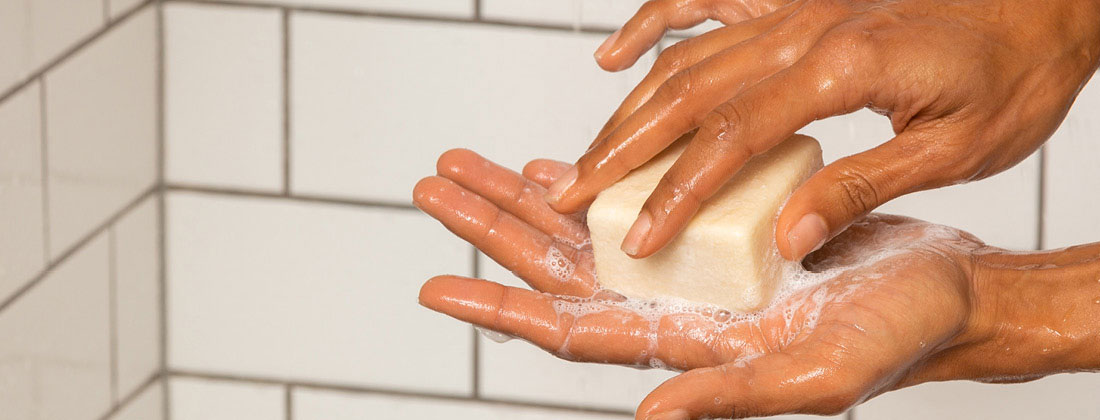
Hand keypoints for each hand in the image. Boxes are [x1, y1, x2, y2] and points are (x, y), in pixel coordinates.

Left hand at [413, 150, 996, 418]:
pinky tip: (554, 170)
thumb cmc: (894, 341)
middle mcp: (669, 308)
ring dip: (523, 199)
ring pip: (583, 231)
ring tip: (466, 165)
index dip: (500, 308)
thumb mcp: (818, 376)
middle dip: (491, 229)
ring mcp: (685, 269)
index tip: (436, 287)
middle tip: (432, 187)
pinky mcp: (711, 233)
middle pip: (555, 269)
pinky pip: (632, 205)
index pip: (568, 328)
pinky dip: (591, 186)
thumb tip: (649, 419)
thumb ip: (729, 397)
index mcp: (682, 346)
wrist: (942, 294)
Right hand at [546, 0, 1099, 261]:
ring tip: (587, 155)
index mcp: (842, 68)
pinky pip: (704, 3)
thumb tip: (788, 236)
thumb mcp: (956, 145)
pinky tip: (617, 54)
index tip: (633, 236)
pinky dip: (654, 25)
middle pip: (685, 95)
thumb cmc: (1016, 68)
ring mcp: (794, 7)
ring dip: (628, 109)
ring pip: (685, 56)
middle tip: (571, 195)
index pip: (731, 141)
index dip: (673, 194)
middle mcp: (804, 29)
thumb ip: (863, 185)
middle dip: (620, 152)